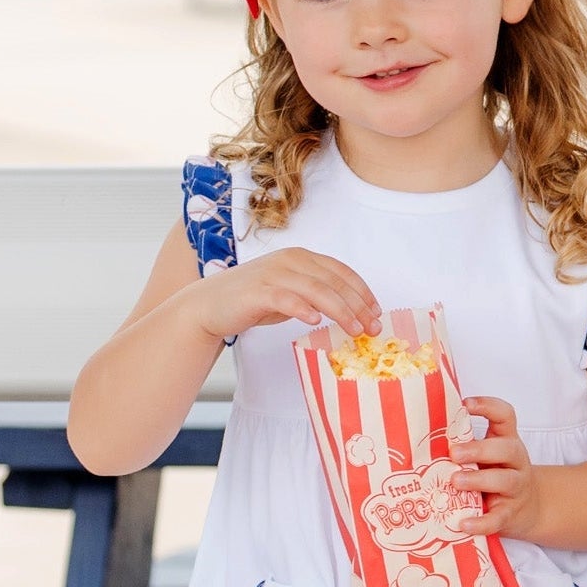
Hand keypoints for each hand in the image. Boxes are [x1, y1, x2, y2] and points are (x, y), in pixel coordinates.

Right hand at [191, 248, 378, 344]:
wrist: (208, 305)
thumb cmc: (254, 301)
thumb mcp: (292, 293)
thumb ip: (318, 294)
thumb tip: (354, 311)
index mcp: (302, 257)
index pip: (342, 272)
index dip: (363, 292)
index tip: (377, 312)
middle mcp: (290, 260)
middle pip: (335, 282)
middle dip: (358, 306)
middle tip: (373, 328)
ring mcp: (274, 274)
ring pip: (317, 290)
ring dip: (341, 311)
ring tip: (355, 329)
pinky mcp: (258, 291)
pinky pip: (286, 299)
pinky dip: (303, 309)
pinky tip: (316, 321)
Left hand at [449, 396, 539, 538]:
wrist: (526, 509)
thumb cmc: (494, 477)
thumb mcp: (484, 457)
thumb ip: (462, 446)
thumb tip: (414, 436)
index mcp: (505, 441)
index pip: (505, 416)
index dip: (488, 406)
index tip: (465, 404)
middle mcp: (515, 462)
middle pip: (507, 448)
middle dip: (480, 449)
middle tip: (454, 453)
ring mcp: (516, 488)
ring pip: (506, 480)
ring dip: (479, 479)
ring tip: (455, 481)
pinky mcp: (510, 514)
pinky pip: (498, 518)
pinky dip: (481, 521)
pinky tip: (463, 523)